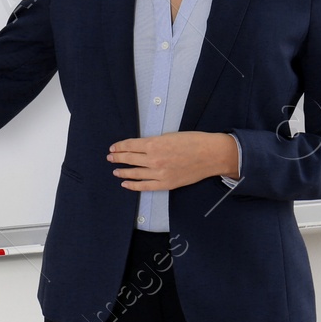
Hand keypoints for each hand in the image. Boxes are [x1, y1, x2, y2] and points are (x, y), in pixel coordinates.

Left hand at [108, 131, 238, 190]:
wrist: (210, 155)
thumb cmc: (193, 141)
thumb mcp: (169, 135)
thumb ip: (154, 142)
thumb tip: (141, 146)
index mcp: (154, 144)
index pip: (130, 145)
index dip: (120, 146)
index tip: (113, 147)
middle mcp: (154, 159)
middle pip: (129, 158)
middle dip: (117, 157)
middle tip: (110, 157)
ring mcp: (159, 173)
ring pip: (135, 173)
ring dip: (123, 171)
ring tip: (115, 171)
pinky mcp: (166, 183)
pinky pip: (145, 186)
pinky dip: (133, 185)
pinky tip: (125, 184)